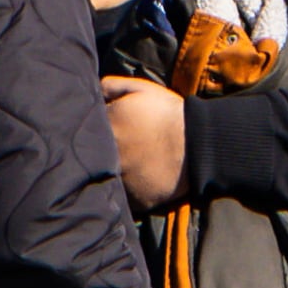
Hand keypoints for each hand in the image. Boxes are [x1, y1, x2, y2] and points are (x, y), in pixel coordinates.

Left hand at [99, 77, 187, 209]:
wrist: (200, 143)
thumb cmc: (169, 113)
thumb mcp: (140, 89)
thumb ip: (110, 86)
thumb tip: (92, 94)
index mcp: (107, 128)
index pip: (87, 130)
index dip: (95, 130)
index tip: (109, 129)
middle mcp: (109, 157)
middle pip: (95, 158)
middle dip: (102, 152)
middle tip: (123, 147)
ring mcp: (122, 182)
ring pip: (107, 180)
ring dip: (113, 173)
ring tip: (132, 164)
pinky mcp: (136, 200)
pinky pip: (126, 198)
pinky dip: (130, 190)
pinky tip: (140, 178)